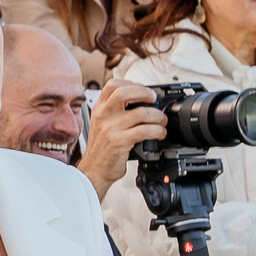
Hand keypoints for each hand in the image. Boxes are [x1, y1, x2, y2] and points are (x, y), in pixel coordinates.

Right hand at [81, 79, 168, 198]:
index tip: (143, 91)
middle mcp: (103, 115)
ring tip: (161, 122)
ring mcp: (110, 128)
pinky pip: (145, 130)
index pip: (113, 85)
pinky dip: (158, 131)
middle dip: (145, 93)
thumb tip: (143, 102)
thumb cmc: (102, 149)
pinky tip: (159, 134)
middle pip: (125, 92)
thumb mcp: (103, 124)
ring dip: (158, 117)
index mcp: (99, 109)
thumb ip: (116, 111)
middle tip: (153, 100)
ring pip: (141, 112)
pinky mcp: (119, 142)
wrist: (94, 170)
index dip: (132, 84)